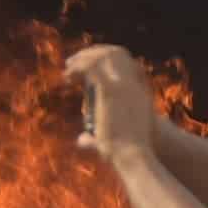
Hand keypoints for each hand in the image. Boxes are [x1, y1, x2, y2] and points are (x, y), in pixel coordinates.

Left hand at [64, 44, 162, 161]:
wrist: (134, 154)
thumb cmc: (128, 153)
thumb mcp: (113, 139)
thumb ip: (97, 136)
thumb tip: (81, 140)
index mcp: (139, 90)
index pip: (126, 61)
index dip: (106, 58)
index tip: (88, 65)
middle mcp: (132, 83)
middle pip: (116, 53)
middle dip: (94, 52)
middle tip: (75, 61)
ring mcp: (122, 85)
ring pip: (103, 56)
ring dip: (84, 57)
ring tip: (69, 65)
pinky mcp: (109, 90)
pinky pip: (92, 68)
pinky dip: (78, 68)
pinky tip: (67, 77)